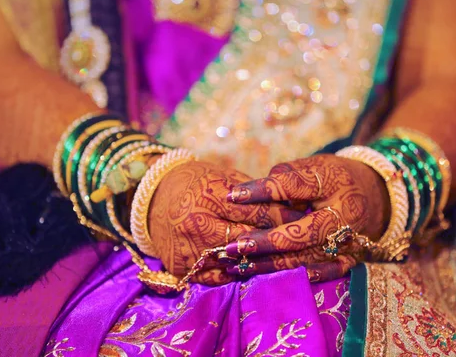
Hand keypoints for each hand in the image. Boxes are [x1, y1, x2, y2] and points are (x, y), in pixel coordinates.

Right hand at [148, 161, 303, 283]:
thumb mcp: (222, 177)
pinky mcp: (181, 268)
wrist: (150, 198)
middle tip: (302, 240)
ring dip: (259, 261)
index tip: (305, 217)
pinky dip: (235, 274)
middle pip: (248, 238)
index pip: (255, 210)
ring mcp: (187, 249)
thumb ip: (252, 194)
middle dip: (276, 239)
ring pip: (234, 262)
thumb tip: (289, 204)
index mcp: (209, 196)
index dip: (284, 215)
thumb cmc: (194, 182)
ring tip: (283, 258)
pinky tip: (252, 268)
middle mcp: (197, 225)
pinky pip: (216, 278)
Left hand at [225, 154, 389, 281]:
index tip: (233, 194)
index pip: (293, 187)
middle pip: (298, 234)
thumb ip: (288, 176)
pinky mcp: (350, 260)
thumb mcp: (317, 166)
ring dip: (269, 265)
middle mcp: (343, 219)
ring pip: (304, 259)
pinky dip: (297, 276)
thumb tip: (254, 191)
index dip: (262, 190)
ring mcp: (348, 244)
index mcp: (334, 186)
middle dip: (263, 241)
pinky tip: (270, 278)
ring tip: (237, 265)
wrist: (378, 197)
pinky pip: (324, 274)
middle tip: (233, 245)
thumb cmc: (336, 178)